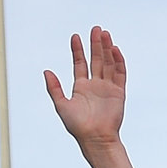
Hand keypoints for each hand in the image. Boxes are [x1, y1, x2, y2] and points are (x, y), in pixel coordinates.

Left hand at [44, 26, 127, 148]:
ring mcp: (108, 88)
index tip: (75, 36)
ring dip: (107, 49)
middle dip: (95, 44)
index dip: (78, 50)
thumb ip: (54, 88)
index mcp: (81, 87)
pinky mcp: (119, 92)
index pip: (80, 63)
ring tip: (105, 34)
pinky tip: (115, 50)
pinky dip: (118, 61)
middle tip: (96, 29)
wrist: (95, 138)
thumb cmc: (77, 126)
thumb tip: (46, 71)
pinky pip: (120, 74)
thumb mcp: (61, 105)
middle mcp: (95, 85)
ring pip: (108, 63)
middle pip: (96, 60)